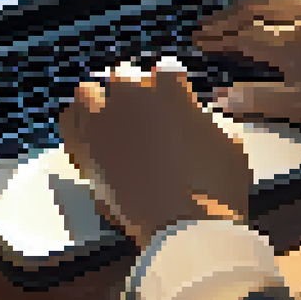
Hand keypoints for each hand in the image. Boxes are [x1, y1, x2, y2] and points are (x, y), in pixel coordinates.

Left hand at [59, 60, 251, 247]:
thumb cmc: (217, 189)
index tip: (174, 100)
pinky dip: (77, 125)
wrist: (184, 227)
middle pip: (123, 76)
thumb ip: (210, 123)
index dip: (171, 87)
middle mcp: (132, 98)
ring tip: (107, 117)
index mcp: (170, 90)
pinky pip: (69, 123)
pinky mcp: (86, 151)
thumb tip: (200, 119)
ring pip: (88, 92)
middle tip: (141, 112)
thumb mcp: (231, 148)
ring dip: (98, 101)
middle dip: (132, 90)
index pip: (166, 71)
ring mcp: (105, 122)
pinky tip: (87, 135)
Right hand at [193, 0, 300, 138]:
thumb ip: (260, 100)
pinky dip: (281, 2)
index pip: (241, 36)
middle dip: (228, 16)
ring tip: (239, 12)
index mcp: (290, 46)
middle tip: (210, 23)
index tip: (201, 40)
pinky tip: (286, 9)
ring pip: (279, 0)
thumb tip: (224, 96)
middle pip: (255, 10)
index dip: (217, 38)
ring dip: (253, 5)